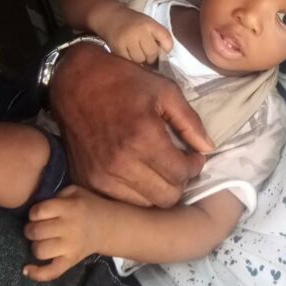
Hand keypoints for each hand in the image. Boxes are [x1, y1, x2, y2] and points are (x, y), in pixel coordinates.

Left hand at [23, 186, 110, 281]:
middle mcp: (70, 227)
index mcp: (70, 208)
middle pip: (36, 231)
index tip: (38, 214)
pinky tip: (28, 269)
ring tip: (41, 241)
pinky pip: (51, 272)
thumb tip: (38, 208)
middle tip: (36, 228)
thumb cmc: (89, 206)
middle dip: (30, 229)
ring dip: (35, 246)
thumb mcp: (76, 192)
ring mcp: (71, 246)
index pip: (39, 211)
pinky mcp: (71, 261)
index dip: (33, 213)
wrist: (110, 226)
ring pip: (39, 251)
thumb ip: (57, 196)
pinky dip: (37, 273)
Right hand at [50, 43, 213, 206]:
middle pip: (166, 197)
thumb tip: (209, 148)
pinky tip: (139, 173)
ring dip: (158, 189)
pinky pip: (121, 202)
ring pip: (145, 204)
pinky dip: (135, 192)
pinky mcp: (86, 181)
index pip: (181, 174)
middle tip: (179, 164)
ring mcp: (101, 177)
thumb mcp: (165, 91)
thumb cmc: (124, 82)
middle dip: (179, 181)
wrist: (76, 81)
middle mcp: (121, 163)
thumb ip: (190, 122)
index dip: (195, 166)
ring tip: (160, 169)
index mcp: (143, 137)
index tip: (195, 156)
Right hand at [91, 2, 172, 63]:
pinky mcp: (117, 47)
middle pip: (152, 53)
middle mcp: (139, 30)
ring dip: (140, 60)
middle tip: (148, 55)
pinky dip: (130, 61)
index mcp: (150, 24)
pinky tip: (129, 55)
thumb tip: (164, 56)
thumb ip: (158, 36)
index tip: (164, 51)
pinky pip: (128, 61)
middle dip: (152, 57)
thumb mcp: (148, 23)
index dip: (167, 48)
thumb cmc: (133, 22)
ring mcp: (127, 39)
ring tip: (137, 53)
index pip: (166, 39)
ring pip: (140, 60)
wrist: (110, 17)